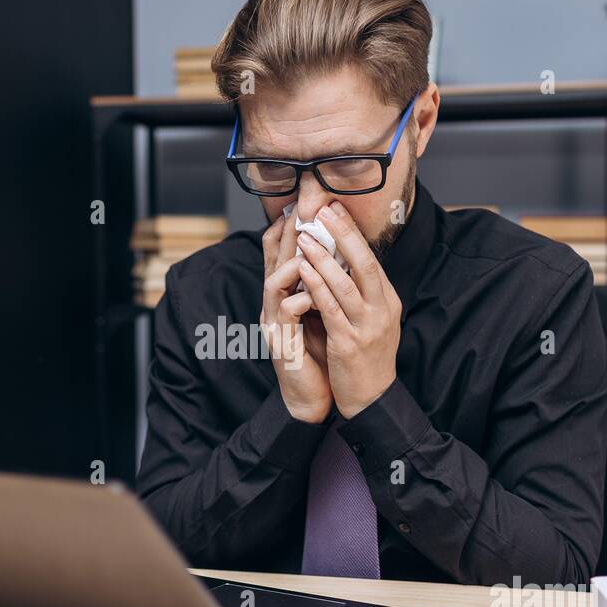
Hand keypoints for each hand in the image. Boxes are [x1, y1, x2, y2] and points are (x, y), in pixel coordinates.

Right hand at [261, 209, 331, 422]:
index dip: (283, 232)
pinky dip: (301, 300)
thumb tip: (335, 258)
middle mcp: (273, 307)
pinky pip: (287, 315)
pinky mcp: (282, 344)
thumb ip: (319, 289)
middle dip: (284, 236)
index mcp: (283, 299)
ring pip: (273, 284)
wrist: (312, 399)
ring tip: (309, 248)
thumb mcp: (318, 315)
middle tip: (298, 211)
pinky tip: (315, 294)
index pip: (277, 257)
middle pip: (271, 263)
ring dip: (292, 264)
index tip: (298, 208)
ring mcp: (274, 325)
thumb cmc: (318, 355)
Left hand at [296, 201, 401, 417]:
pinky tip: (303, 270)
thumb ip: (363, 295)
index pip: (372, 260)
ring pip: (346, 283)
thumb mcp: (373, 322)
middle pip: (366, 263)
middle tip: (325, 209)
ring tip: (306, 236)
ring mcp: (367, 327)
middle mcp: (382, 310)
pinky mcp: (349, 343)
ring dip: (324, 257)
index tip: (335, 210)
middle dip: (344, 234)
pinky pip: (331, 308)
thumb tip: (347, 264)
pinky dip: (317, 286)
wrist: (371, 400)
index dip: (353, 233)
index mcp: (388, 302)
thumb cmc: (366, 359)